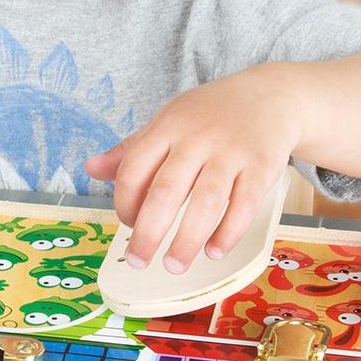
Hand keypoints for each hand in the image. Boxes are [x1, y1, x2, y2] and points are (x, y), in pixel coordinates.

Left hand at [84, 68, 299, 273]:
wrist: (269, 96)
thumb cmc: (210, 115)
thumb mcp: (168, 121)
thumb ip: (131, 149)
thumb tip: (90, 169)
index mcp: (168, 127)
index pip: (134, 169)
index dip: (124, 203)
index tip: (127, 224)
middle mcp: (198, 138)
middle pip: (166, 191)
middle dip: (148, 233)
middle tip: (138, 261)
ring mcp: (232, 152)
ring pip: (206, 203)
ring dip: (187, 240)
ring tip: (173, 265)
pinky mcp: (262, 166)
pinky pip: (244, 206)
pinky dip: (228, 233)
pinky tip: (213, 251)